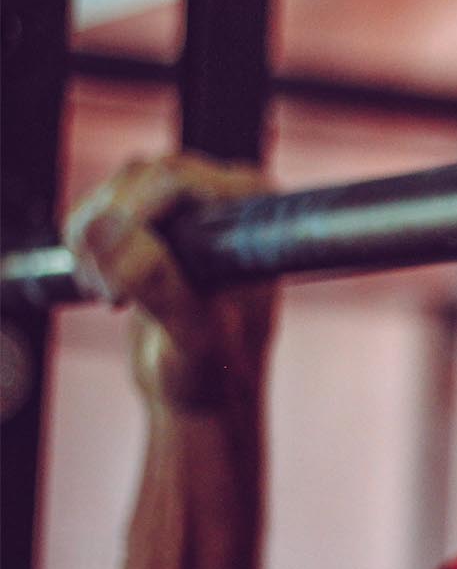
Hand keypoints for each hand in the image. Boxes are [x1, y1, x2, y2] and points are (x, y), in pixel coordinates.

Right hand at [65, 154, 273, 413]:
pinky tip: (107, 285)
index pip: (176, 179)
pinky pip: (103, 204)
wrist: (201, 392)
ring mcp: (194, 203)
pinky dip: (87, 242)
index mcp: (256, 211)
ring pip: (118, 188)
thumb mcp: (190, 333)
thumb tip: (103, 228)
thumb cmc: (213, 369)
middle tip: (114, 298)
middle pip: (142, 177)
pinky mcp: (160, 218)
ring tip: (114, 297)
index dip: (134, 220)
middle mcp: (231, 196)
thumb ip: (154, 281)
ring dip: (95, 240)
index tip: (121, 287)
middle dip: (113, 234)